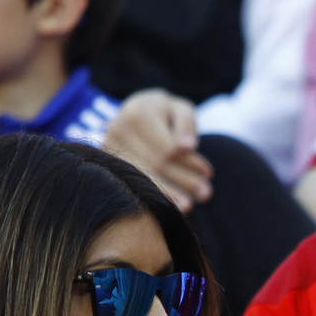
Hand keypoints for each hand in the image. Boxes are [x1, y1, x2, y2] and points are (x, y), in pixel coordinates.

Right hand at [103, 89, 212, 211]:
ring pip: (143, 177)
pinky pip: (132, 183)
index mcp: (138, 113)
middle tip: (206, 194)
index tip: (208, 173)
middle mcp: (118, 129)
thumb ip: (187, 124)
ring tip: (189, 207)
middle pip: (156, 163)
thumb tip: (187, 147)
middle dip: (184, 181)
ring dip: (169, 194)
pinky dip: (154, 194)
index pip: (168, 147)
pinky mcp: (106, 163)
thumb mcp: (181, 109)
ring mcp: (108, 147)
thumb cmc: (166, 113)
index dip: (189, 162)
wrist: (137, 112)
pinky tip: (169, 205)